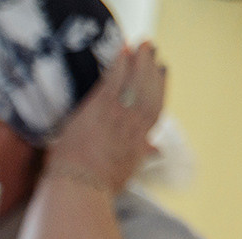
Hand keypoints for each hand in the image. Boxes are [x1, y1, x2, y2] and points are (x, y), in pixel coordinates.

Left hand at [45, 43, 164, 194]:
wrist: (78, 190)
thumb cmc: (95, 187)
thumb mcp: (124, 173)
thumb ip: (140, 157)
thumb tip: (158, 152)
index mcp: (140, 142)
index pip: (154, 110)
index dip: (160, 89)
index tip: (163, 73)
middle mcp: (134, 126)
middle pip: (148, 92)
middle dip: (151, 69)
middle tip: (152, 52)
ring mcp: (118, 116)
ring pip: (135, 82)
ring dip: (140, 61)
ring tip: (142, 44)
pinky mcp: (100, 110)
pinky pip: (114, 80)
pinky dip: (121, 64)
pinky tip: (123, 50)